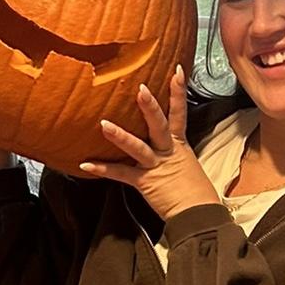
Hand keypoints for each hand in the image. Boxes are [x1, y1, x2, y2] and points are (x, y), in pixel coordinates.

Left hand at [79, 67, 219, 220]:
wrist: (199, 215)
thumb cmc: (195, 193)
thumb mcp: (188, 166)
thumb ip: (174, 153)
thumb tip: (163, 145)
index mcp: (179, 146)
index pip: (180, 113)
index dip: (178, 91)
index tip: (177, 70)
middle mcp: (168, 152)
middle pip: (160, 125)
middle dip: (150, 107)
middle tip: (140, 88)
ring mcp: (156, 166)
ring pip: (138, 147)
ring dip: (121, 136)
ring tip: (103, 124)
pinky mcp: (145, 183)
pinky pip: (122, 174)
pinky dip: (103, 169)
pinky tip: (85, 163)